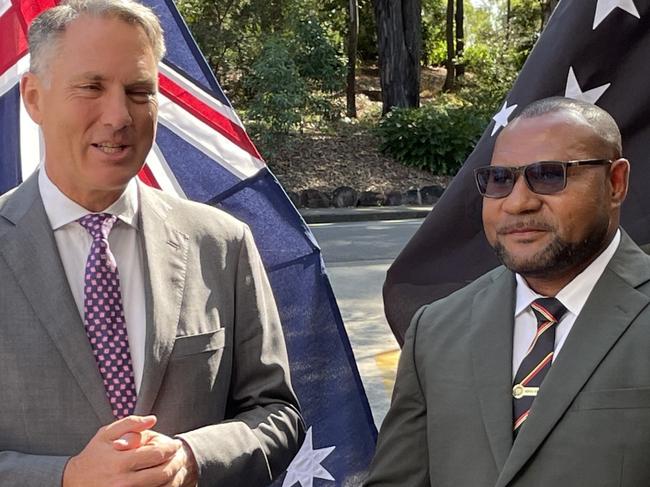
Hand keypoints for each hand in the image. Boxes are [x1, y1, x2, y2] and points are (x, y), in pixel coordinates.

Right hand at [62, 415, 184, 486]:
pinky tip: (162, 479)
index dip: (170, 449)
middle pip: (161, 474)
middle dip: (175, 464)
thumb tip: (153, 419)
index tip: (175, 445)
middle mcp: (122, 481)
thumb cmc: (93, 455)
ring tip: (174, 467)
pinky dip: (160, 486)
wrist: (73, 482)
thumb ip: (130, 423)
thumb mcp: (106, 434)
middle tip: (179, 457)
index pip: (156, 455)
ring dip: (171, 477)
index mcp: (120, 461)